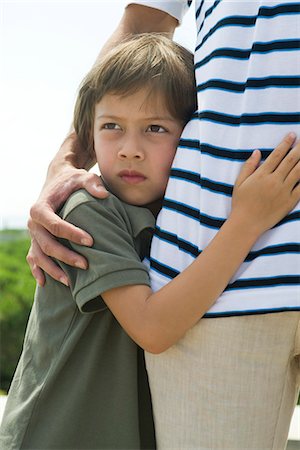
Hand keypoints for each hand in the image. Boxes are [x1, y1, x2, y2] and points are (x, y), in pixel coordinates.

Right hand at [27, 136, 108, 286]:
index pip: (55, 225)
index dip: (72, 234)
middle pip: (47, 244)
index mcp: (41, 208)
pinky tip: (46, 283)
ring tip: (70, 282)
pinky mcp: (35, 241)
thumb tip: (103, 194)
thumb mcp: (82, 176)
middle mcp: (33, 223)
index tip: (91, 241)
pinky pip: (33, 259)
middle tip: (86, 265)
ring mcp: (33, 234)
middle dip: (65, 257)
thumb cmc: (71, 180)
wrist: (57, 180)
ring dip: (53, 270)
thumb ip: (92, 183)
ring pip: (39, 256)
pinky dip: (38, 271)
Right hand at [231, 133, 299, 236]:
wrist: (246, 224)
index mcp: (262, 175)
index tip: (292, 135)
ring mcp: (284, 191)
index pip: (277, 154)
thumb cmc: (240, 203)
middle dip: (299, 148)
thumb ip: (249, 166)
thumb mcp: (239, 183)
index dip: (285, 143)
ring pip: (299, 171)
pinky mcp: (290, 201)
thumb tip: (257, 152)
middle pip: (291, 160)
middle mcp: (274, 180)